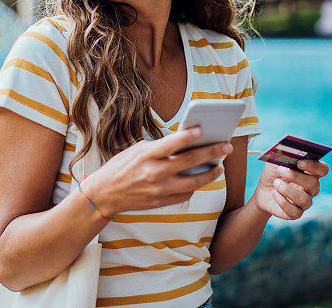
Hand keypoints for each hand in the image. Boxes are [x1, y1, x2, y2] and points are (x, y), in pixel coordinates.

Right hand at [81, 127, 231, 216]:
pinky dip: (194, 187)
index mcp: (146, 156)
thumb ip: (159, 147)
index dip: (188, 136)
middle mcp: (154, 173)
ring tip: (219, 166)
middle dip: (211, 153)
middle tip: (227, 146)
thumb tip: (185, 143)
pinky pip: (184, 195)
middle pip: (189, 162)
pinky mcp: (161, 202)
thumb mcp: (137, 150)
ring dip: (210, 174)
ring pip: (193, 182)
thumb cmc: (120, 167)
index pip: (171, 143)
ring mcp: (159, 190)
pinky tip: (199, 180)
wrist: (104, 194)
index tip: (202, 129)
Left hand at [251, 160, 328, 219]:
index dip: (314, 166)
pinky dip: (283, 202)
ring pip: (305, 199)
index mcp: (311, 172)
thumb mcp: (275, 160)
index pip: (322, 169)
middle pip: (314, 184)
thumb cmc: (273, 173)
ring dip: (288, 190)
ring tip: (275, 183)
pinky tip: (275, 194)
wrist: (262, 190)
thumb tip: (290, 151)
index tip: (299, 162)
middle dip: (296, 176)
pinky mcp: (295, 213)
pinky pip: (295, 211)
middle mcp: (311, 188)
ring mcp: (305, 202)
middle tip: (281, 170)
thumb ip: (284, 155)